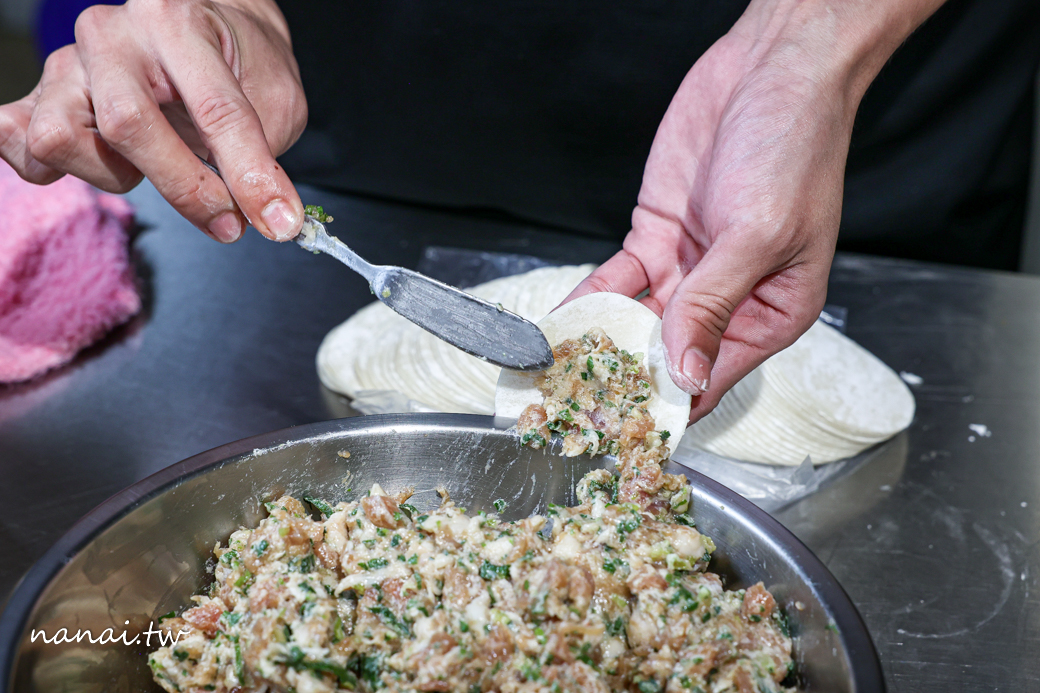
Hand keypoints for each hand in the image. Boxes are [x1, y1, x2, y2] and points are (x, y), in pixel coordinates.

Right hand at [0, 0, 306, 241]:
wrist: (210, 29)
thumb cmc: (240, 64)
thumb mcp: (276, 100)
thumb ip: (265, 153)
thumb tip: (271, 219)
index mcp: (177, 21)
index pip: (214, 109)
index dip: (249, 175)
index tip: (277, 220)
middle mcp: (112, 35)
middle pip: (126, 125)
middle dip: (184, 186)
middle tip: (225, 216)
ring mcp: (69, 64)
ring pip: (60, 137)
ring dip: (113, 175)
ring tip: (151, 168)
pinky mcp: (43, 96)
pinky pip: (15, 139)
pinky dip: (45, 166)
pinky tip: (96, 166)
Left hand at [565, 0, 945, 421]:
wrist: (769, 70)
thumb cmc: (794, 149)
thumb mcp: (757, 236)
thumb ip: (713, 306)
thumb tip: (686, 373)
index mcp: (772, 313)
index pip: (713, 378)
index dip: (670, 405)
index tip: (628, 430)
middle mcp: (729, 300)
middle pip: (668, 358)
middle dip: (625, 381)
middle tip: (577, 408)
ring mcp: (688, 271)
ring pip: (637, 323)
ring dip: (600, 346)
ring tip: (558, 376)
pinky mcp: (656, 240)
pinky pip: (617, 282)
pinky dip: (588, 301)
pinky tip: (561, 324)